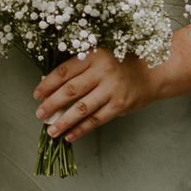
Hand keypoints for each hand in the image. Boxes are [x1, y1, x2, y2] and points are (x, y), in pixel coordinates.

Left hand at [34, 46, 158, 145]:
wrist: (154, 71)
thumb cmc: (121, 63)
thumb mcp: (101, 56)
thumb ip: (81, 68)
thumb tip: (52, 87)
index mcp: (93, 55)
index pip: (64, 71)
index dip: (47, 84)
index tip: (37, 94)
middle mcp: (102, 71)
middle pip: (70, 90)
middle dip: (51, 104)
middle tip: (39, 113)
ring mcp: (111, 89)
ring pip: (81, 108)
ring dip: (63, 121)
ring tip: (51, 130)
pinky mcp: (119, 105)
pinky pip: (95, 120)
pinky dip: (81, 129)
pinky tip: (69, 136)